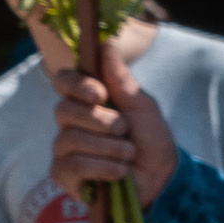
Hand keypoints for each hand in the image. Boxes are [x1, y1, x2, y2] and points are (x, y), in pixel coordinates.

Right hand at [50, 43, 177, 208]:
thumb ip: (120, 79)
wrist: (161, 178)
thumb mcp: (142, 106)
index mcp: (86, 101)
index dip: (76, 85)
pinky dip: (100, 168)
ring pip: (70, 140)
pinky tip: (118, 172)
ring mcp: (64, 150)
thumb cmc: (150, 140)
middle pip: (63, 111)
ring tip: (129, 155)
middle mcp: (70, 123)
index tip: (99, 94)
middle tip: (125, 130)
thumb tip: (105, 44)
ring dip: (108, 147)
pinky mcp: (64, 176)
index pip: (63, 81)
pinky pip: (71, 166)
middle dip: (100, 121)